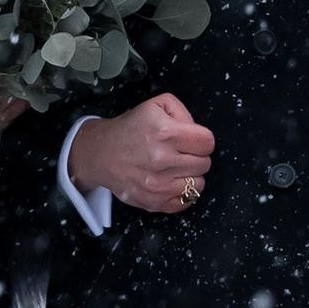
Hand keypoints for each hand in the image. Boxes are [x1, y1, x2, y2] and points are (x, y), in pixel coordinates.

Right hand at [67, 92, 215, 212]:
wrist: (100, 154)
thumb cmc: (129, 129)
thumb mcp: (155, 105)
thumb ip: (183, 113)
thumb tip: (197, 133)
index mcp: (165, 133)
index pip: (207, 142)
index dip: (201, 139)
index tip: (191, 140)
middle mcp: (162, 160)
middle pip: (204, 163)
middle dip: (196, 156)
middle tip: (180, 153)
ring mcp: (158, 185)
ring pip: (198, 184)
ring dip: (190, 175)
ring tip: (175, 168)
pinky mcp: (154, 202)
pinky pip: (186, 202)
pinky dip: (182, 193)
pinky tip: (171, 182)